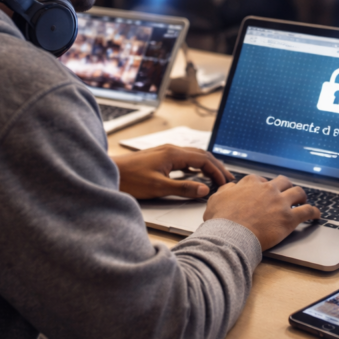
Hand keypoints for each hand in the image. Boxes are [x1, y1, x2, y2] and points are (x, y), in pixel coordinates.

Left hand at [114, 144, 233, 199]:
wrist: (109, 173)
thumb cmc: (130, 179)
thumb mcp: (159, 187)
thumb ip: (183, 188)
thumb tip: (205, 189)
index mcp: (173, 153)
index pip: (204, 160)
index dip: (217, 172)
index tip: (225, 183)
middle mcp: (171, 149)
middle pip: (202, 155)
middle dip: (217, 167)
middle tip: (229, 179)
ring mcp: (165, 152)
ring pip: (194, 156)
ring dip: (208, 165)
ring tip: (218, 176)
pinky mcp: (161, 158)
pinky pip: (185, 159)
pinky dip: (196, 166)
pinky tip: (197, 174)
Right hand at [204, 174, 319, 250]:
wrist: (230, 235)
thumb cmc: (221, 221)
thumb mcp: (216, 199)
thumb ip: (226, 191)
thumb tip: (231, 188)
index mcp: (250, 184)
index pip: (260, 179)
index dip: (263, 186)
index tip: (263, 191)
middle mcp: (267, 189)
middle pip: (283, 181)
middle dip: (285, 186)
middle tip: (285, 193)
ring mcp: (280, 203)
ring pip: (298, 192)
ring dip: (301, 196)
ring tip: (302, 200)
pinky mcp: (289, 218)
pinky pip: (308, 211)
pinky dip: (314, 212)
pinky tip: (317, 215)